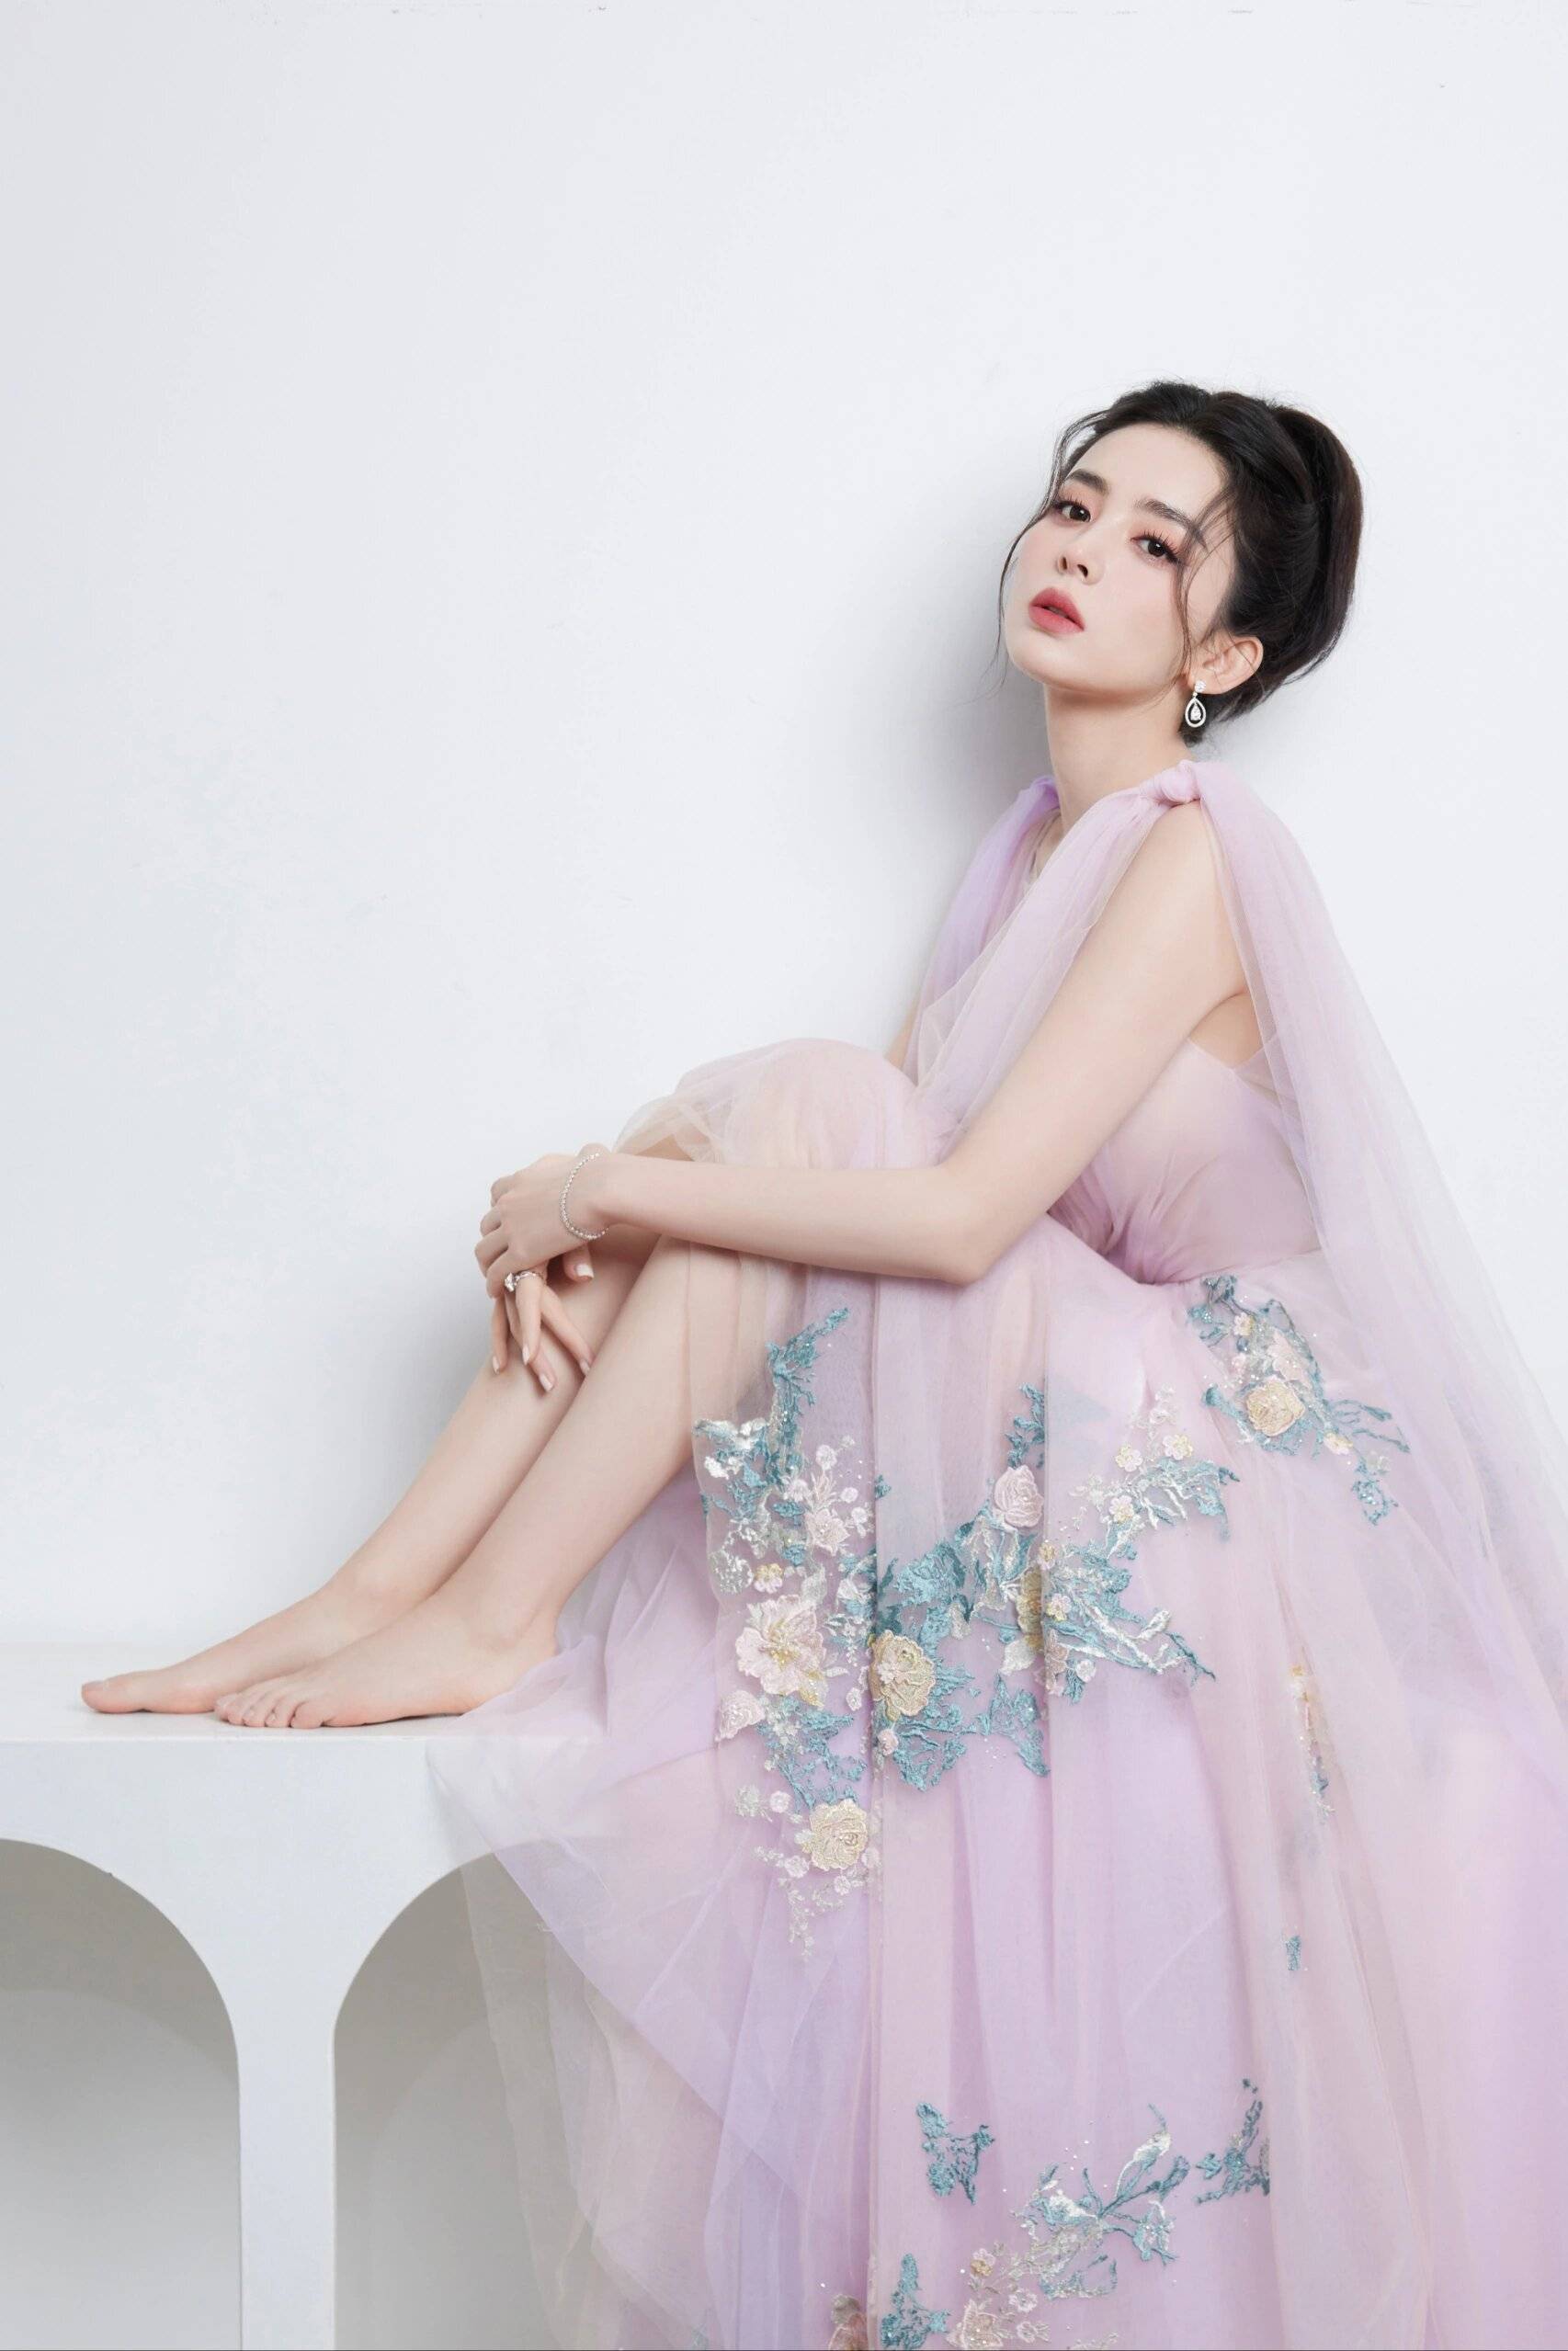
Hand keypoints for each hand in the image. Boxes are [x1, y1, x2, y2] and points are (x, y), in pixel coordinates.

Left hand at [476, 1145, 609, 1386]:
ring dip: (488, 1264)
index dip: (500, 1210)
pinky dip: (494, 1284)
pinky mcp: (520, 1253)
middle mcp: (508, 1201)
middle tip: (499, 1254)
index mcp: (521, 1179)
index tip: (507, 1222)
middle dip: (492, 1240)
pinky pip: (498, 1273)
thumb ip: (585, 1155)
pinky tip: (497, 1292)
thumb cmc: (600, 1172)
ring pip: (485, 1251)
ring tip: (495, 1277)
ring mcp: (511, 1228)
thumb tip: (593, 1151)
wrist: (598, 1189)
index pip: (498, 1193)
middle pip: (487, 1224)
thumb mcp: (586, 1157)